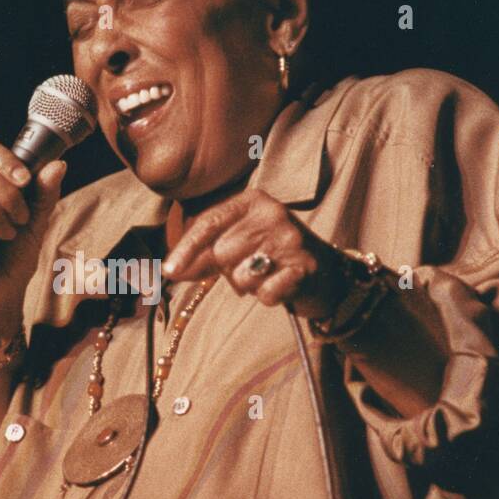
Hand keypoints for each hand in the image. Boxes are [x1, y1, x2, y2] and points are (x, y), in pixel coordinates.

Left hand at [162, 186, 348, 318]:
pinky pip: (265, 293)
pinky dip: (268, 297)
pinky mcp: (305, 267)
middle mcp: (273, 214)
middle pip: (222, 252)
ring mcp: (291, 240)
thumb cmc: (273, 258)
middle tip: (251, 268)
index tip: (169, 271)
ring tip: (267, 276)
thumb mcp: (239, 245)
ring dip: (248, 286)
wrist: (328, 274)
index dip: (186, 249)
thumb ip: (205, 254)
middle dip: (228, 270)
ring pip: (241, 275)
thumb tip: (171, 271)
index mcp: (253, 201)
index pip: (209, 222)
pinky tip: (282, 286)